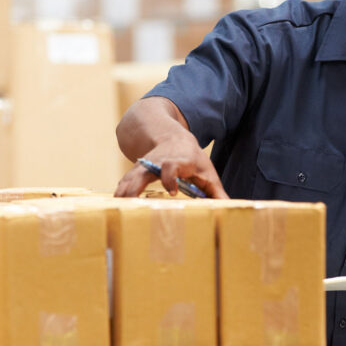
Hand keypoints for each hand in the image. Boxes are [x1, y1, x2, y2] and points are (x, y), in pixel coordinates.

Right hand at [114, 137, 228, 198]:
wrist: (172, 137)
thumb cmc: (192, 158)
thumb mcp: (207, 172)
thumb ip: (216, 192)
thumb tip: (229, 208)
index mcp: (178, 160)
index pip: (171, 165)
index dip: (170, 177)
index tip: (171, 191)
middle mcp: (158, 161)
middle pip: (144, 171)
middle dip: (136, 185)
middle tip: (130, 202)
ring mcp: (145, 165)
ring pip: (131, 176)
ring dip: (123, 190)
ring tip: (117, 206)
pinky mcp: (136, 171)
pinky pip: (126, 180)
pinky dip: (120, 191)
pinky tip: (115, 204)